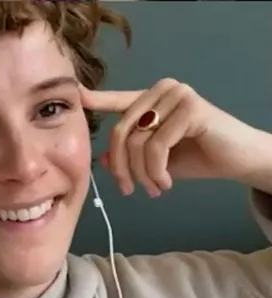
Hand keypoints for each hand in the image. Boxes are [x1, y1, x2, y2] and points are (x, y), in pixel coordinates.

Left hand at [81, 78, 266, 196]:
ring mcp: (177, 95)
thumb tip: (102, 158)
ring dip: (141, 174)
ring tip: (153, 189)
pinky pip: (156, 145)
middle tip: (128, 190)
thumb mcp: (154, 160)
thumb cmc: (196, 157)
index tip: (76, 96)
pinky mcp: (191, 108)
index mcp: (151, 99)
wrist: (237, 161)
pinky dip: (156, 171)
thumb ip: (130, 155)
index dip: (97, 100)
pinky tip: (165, 182)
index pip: (118, 100)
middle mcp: (162, 90)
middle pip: (120, 130)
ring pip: (137, 141)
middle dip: (120, 167)